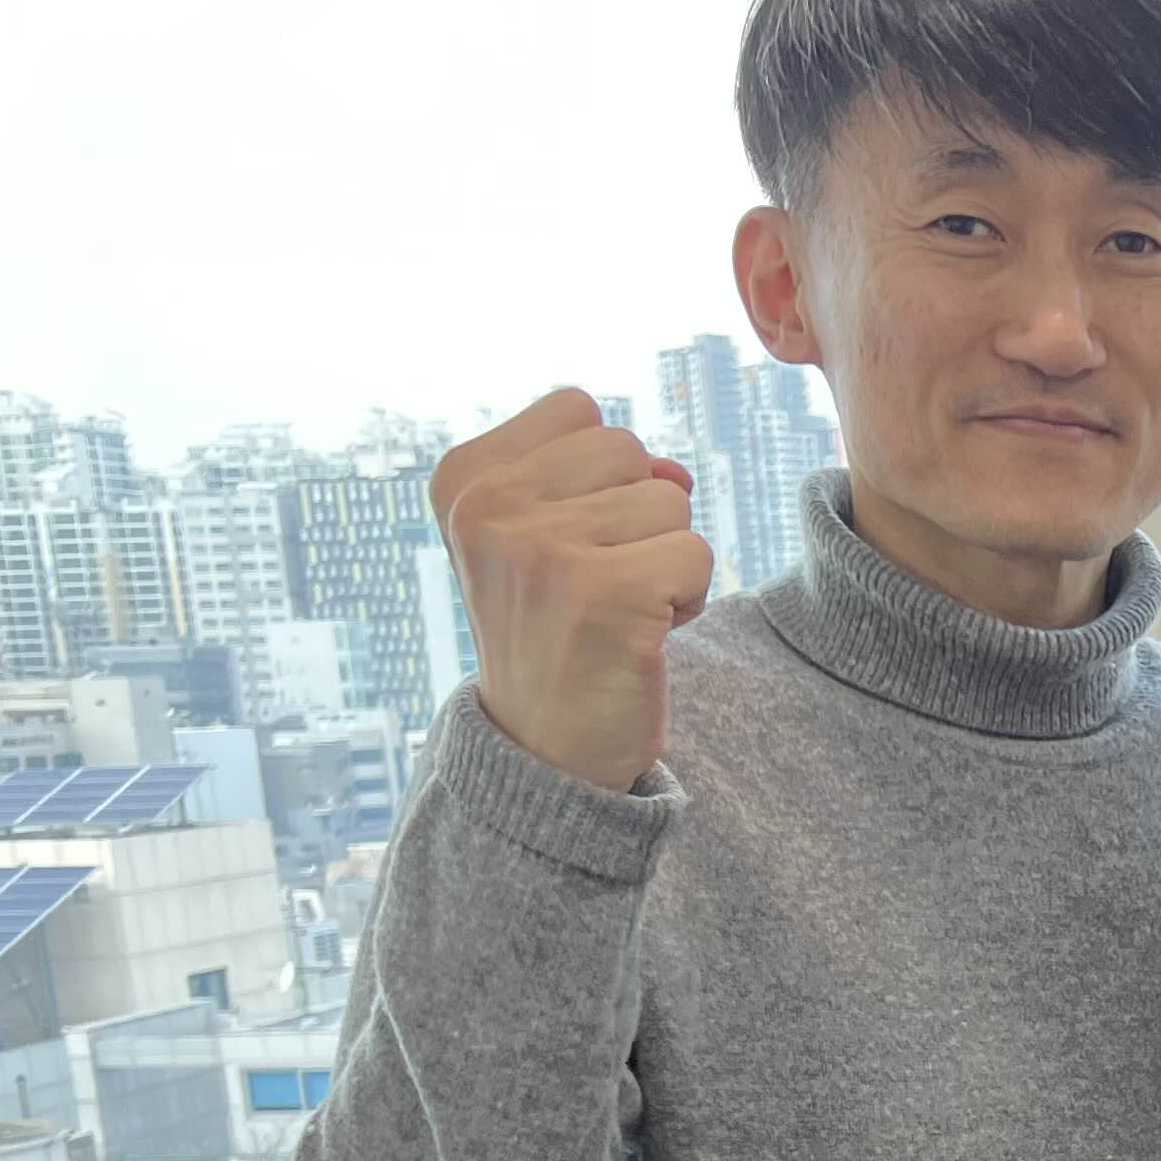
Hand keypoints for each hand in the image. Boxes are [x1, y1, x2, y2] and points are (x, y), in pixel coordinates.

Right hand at [433, 389, 713, 793]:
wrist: (543, 750)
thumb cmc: (554, 629)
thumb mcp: (544, 533)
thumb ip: (600, 475)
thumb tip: (676, 472)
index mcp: (463, 478)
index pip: (578, 410)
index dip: (599, 475)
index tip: (566, 540)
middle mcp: (489, 507)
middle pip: (628, 450)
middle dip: (636, 517)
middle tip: (595, 585)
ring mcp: (543, 549)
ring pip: (670, 501)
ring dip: (663, 560)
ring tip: (615, 611)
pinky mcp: (606, 594)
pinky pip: (697, 554)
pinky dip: (687, 598)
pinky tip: (640, 635)